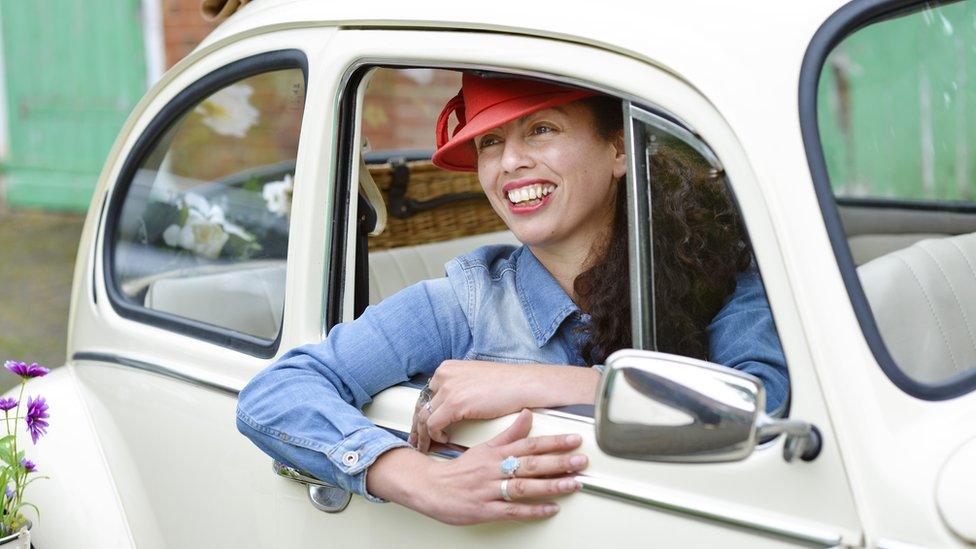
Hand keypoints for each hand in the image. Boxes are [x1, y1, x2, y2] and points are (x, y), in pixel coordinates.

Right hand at [371, 410, 588, 524]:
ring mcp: (489, 490)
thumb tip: (528, 415)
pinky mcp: (485, 511)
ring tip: (573, 484)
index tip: (574, 439)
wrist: (430, 488)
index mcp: (495, 453)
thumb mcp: (484, 447)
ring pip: (523, 487)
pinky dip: (532, 510)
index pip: (528, 444)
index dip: (553, 442)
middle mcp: (494, 470)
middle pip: (530, 464)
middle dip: (558, 462)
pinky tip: (550, 509)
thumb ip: (509, 433)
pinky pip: (512, 511)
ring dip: (550, 486)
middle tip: (581, 460)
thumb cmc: (460, 470)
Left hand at [409, 360, 599, 452]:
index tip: (420, 426)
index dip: (421, 412)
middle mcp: (443, 375)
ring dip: (423, 435)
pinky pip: (434, 425)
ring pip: (424, 417)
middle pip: (420, 405)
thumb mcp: (475, 379)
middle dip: (417, 425)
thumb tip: (451, 403)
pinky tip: (444, 441)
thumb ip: (460, 387)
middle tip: (416, 440)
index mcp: (447, 368)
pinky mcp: (455, 403)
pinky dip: (436, 436)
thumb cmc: (506, 384)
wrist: (524, 385)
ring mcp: (448, 388)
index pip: (426, 394)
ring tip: (424, 447)